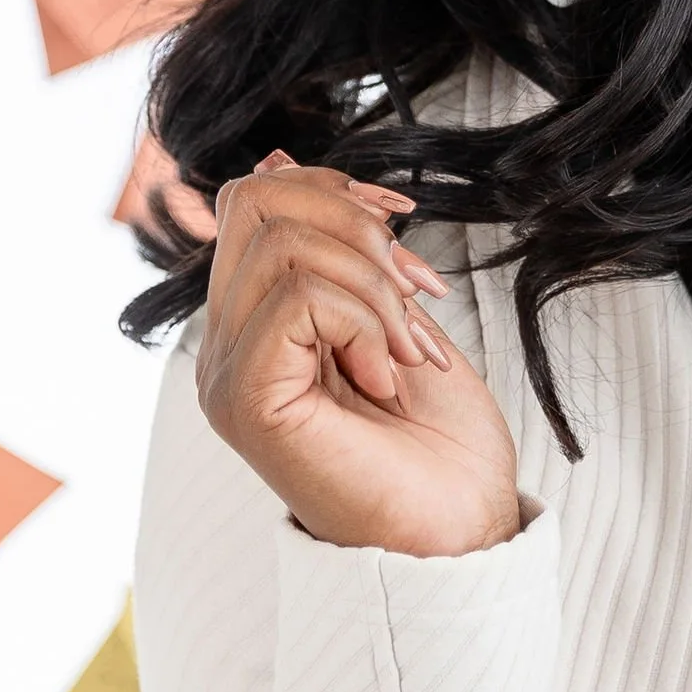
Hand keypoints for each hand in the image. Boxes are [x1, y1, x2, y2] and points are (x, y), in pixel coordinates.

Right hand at [196, 154, 520, 557]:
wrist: (464, 531)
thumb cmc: (441, 444)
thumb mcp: (397, 316)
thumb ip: (344, 253)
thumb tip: (282, 160)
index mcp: (257, 323)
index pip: (255, 200)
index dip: (333, 190)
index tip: (404, 226)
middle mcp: (227, 346)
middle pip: (256, 203)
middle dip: (355, 227)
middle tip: (416, 294)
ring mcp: (228, 375)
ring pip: (282, 245)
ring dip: (375, 286)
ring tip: (410, 350)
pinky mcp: (246, 402)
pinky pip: (298, 300)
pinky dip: (367, 322)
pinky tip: (389, 376)